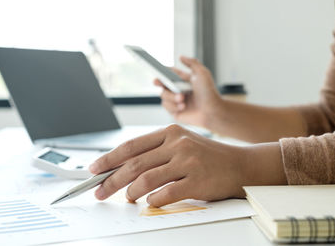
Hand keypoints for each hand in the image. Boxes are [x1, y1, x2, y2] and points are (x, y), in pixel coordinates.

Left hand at [89, 124, 248, 206]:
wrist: (239, 164)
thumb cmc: (206, 156)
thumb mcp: (180, 144)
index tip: (94, 168)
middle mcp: (177, 144)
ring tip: (127, 199)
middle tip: (99, 190)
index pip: (131, 146)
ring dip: (130, 192)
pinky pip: (166, 194)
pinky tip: (150, 202)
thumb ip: (154, 152)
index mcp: (169, 132)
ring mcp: (187, 161)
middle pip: (134, 164)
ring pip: (146, 179)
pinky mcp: (197, 180)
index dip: (109, 158)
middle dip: (111, 179)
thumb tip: (123, 167)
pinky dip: (153, 201)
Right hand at [154, 56, 221, 128]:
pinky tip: (183, 106)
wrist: (212, 111)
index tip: (158, 71)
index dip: (163, 73)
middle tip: (158, 82)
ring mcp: (176, 101)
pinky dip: (174, 106)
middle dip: (160, 83)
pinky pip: (166, 106)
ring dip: (172, 96)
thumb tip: (181, 57)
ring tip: (182, 98)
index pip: (171, 75)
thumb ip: (192, 62)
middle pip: (163, 85)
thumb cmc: (209, 93)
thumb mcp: (202, 73)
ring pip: (163, 96)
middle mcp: (179, 91)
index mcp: (184, 81)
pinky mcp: (175, 111)